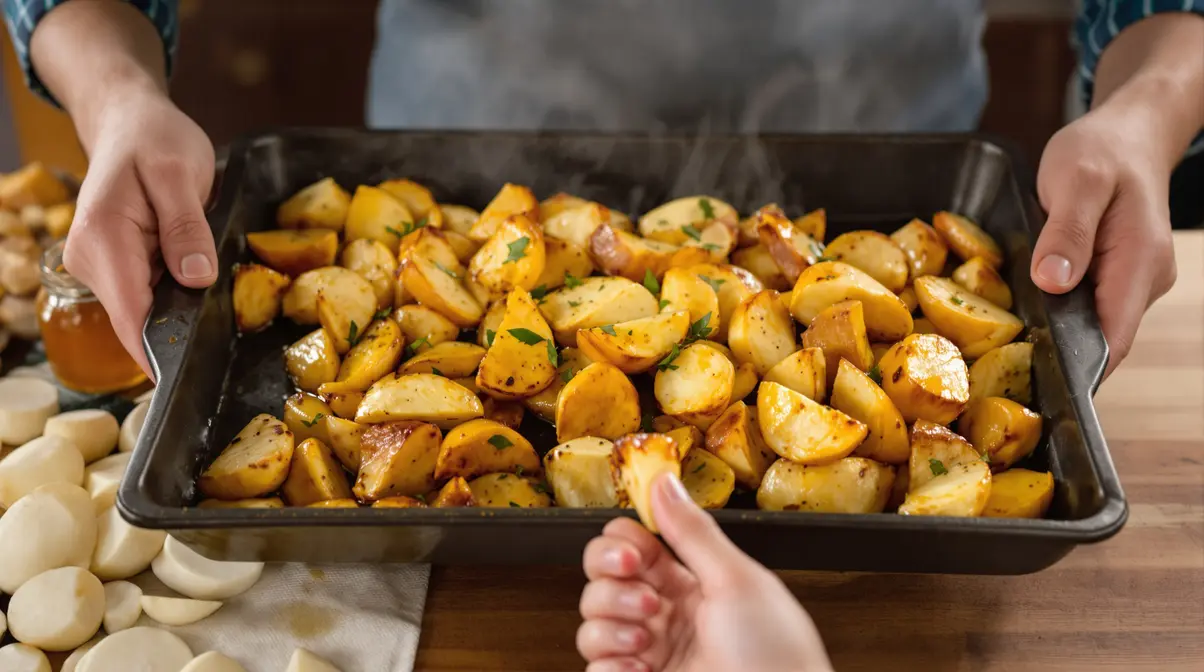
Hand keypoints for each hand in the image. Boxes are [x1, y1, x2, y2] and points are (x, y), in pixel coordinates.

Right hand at [63, 87, 216, 376]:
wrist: (129, 120)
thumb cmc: (154, 139)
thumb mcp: (180, 175)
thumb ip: (187, 228)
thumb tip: (196, 278)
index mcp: (103, 240)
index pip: (130, 317)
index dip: (159, 352)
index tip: (189, 376)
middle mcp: (92, 261)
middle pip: (139, 321)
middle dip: (181, 330)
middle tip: (227, 330)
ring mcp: (102, 266)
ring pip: (147, 311)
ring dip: (182, 310)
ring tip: (215, 289)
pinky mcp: (117, 266)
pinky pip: (150, 295)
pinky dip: (176, 294)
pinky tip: (197, 277)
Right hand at [578, 474, 831, 671]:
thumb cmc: (777, 658)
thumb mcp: (737, 581)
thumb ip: (693, 532)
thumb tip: (665, 482)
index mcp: (690, 582)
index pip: (631, 545)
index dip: (622, 543)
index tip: (634, 552)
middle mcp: (664, 615)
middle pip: (601, 579)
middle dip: (611, 582)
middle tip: (645, 596)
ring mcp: (649, 653)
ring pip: (591, 623)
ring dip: (611, 625)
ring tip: (648, 639)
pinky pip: (596, 668)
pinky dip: (611, 666)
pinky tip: (641, 668)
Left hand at [1030, 97, 1176, 376]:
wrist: (1128, 132)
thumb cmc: (1102, 150)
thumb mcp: (1076, 181)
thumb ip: (1067, 233)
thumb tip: (1054, 282)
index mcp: (1139, 263)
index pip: (1114, 340)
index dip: (1078, 371)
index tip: (1035, 385)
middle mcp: (1143, 281)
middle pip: (1101, 340)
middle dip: (1057, 356)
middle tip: (1000, 369)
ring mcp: (1132, 281)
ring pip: (1091, 325)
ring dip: (1054, 333)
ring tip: (1003, 344)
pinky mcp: (1115, 276)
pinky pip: (1086, 306)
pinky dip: (1058, 311)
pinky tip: (1023, 311)